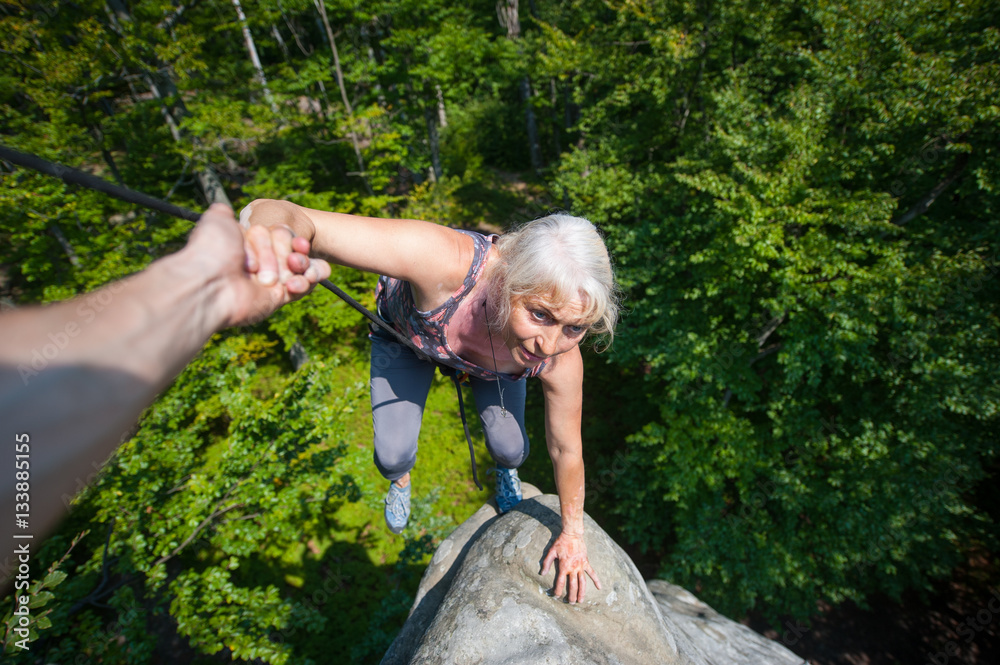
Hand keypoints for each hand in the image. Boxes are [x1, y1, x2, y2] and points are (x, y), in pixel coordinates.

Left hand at [180, 204, 330, 326]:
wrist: (210, 285)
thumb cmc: (213, 251)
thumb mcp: (216, 221)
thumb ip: (223, 213)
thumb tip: (223, 209)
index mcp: (246, 246)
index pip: (276, 233)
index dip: (282, 236)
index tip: (285, 237)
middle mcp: (257, 263)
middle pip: (289, 248)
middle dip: (287, 249)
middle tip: (282, 256)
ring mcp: (269, 281)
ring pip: (301, 266)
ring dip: (303, 263)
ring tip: (294, 265)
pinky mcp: (278, 299)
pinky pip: (304, 286)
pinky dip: (309, 280)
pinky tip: (303, 278)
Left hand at [541, 530, 600, 603]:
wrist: (572, 534)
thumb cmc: (560, 542)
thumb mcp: (551, 552)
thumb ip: (546, 563)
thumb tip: (542, 574)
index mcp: (563, 567)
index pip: (560, 582)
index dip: (558, 591)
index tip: (556, 596)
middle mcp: (573, 568)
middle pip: (572, 586)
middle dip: (571, 596)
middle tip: (570, 603)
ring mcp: (580, 566)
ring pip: (582, 582)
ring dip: (582, 593)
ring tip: (581, 601)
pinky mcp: (586, 562)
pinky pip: (592, 573)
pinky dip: (596, 580)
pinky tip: (599, 588)